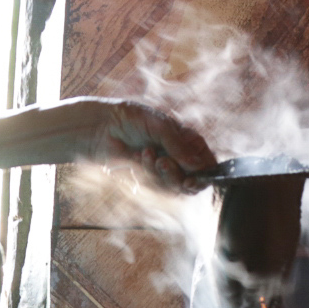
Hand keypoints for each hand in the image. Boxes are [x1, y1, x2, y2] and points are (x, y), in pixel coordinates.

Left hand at [91, 100, 215, 192]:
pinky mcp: (147, 179)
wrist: (101, 128)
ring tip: (145, 153)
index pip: (207, 164)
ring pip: (172, 188)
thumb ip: (179, 146)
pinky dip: (145, 176)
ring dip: (158, 174)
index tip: (192, 178)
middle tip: (162, 162)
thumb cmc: (133, 118)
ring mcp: (164, 170)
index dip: (204, 174)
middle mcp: (179, 158)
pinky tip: (135, 158)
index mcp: (189, 142)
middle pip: (191, 182)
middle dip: (176, 175)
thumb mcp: (160, 126)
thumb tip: (198, 165)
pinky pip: (154, 189)